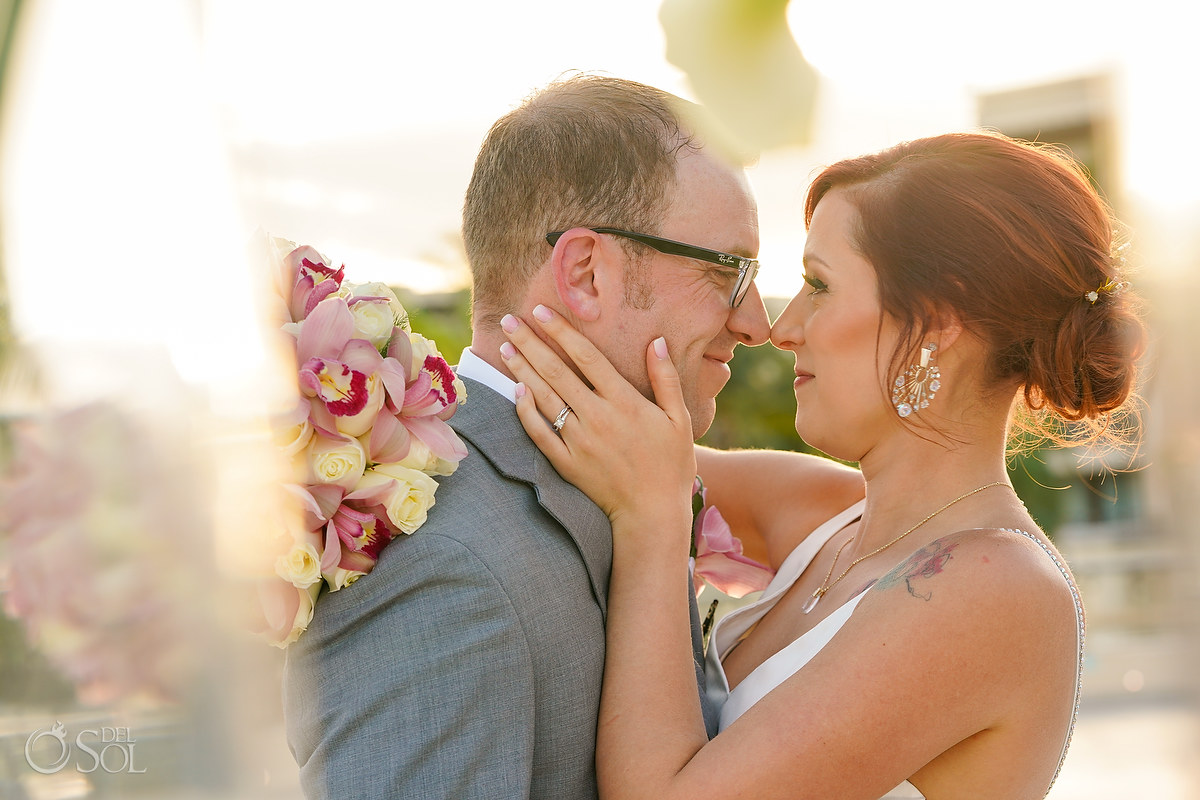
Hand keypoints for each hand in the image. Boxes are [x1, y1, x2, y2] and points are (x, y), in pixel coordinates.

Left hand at [500, 306, 696, 530]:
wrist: (653, 514)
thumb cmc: (671, 464)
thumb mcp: (680, 418)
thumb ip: (665, 378)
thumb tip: (656, 341)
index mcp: (624, 402)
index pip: (586, 357)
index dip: (561, 331)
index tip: (541, 312)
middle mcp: (597, 417)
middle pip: (556, 371)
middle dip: (530, 343)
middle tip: (508, 321)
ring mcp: (579, 441)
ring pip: (544, 398)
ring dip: (522, 370)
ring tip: (505, 347)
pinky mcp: (567, 463)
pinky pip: (539, 433)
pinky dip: (525, 412)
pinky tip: (515, 391)